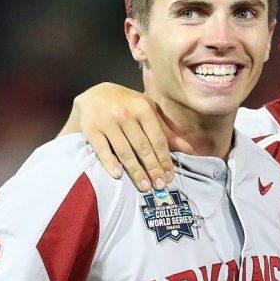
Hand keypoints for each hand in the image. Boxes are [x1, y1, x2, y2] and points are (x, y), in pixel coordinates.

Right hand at [66, 83, 193, 191]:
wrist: (95, 94)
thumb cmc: (128, 105)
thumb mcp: (148, 111)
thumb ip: (166, 130)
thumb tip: (189, 149)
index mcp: (143, 108)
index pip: (157, 139)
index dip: (164, 160)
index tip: (169, 176)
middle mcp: (125, 113)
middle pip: (143, 147)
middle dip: (153, 169)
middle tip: (160, 186)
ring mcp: (107, 121)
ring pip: (124, 151)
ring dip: (135, 171)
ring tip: (144, 186)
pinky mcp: (91, 128)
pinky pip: (102, 149)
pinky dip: (110, 163)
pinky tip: (118, 175)